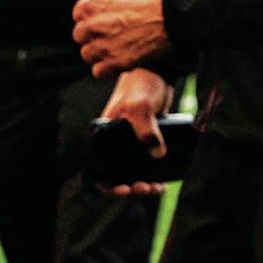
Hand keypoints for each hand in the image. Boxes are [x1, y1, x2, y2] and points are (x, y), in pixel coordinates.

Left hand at [73, 0, 171, 78]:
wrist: (175, 15)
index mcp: (92, 4)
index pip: (78, 15)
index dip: (92, 16)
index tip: (104, 19)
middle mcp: (93, 26)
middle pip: (80, 36)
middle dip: (93, 35)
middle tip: (112, 33)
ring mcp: (104, 46)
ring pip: (88, 54)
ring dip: (99, 52)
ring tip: (116, 48)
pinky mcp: (117, 62)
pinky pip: (99, 71)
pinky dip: (107, 69)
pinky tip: (119, 60)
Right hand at [98, 68, 173, 197]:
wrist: (160, 73)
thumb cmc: (142, 86)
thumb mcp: (140, 107)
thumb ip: (146, 130)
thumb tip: (157, 154)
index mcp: (104, 136)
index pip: (98, 167)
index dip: (108, 184)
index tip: (124, 190)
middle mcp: (115, 141)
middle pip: (118, 173)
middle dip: (131, 186)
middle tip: (146, 188)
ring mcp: (132, 141)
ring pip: (134, 170)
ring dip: (143, 182)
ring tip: (156, 188)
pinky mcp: (148, 139)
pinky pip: (148, 161)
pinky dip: (155, 172)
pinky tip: (164, 180)